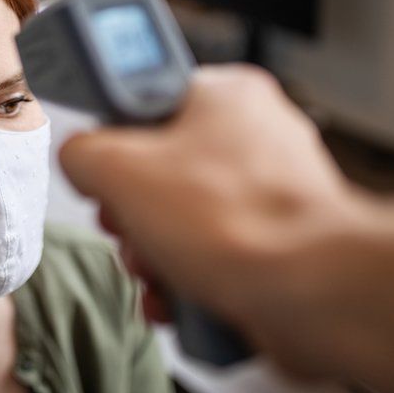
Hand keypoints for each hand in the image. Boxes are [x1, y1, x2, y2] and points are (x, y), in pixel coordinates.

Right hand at [60, 64, 364, 374]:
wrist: (313, 296)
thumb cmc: (241, 224)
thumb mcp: (121, 170)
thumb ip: (82, 151)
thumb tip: (80, 159)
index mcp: (226, 95)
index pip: (148, 94)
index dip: (113, 133)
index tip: (100, 156)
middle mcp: (255, 137)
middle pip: (159, 168)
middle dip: (131, 213)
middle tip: (126, 224)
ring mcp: (271, 193)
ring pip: (183, 218)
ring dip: (153, 253)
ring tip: (156, 269)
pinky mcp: (279, 243)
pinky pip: (213, 254)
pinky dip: (187, 279)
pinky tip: (178, 298)